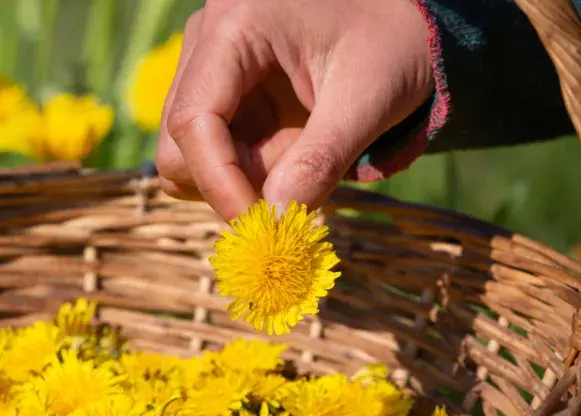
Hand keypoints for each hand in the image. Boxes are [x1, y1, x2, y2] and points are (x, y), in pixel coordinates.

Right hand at [155, 0, 433, 219]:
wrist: (402, 28)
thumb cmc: (393, 48)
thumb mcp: (368, 101)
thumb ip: (319, 161)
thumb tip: (273, 219)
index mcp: (237, 24)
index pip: (194, 118)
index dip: (218, 181)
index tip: (256, 226)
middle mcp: (207, 36)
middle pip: (178, 137)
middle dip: (226, 181)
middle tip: (286, 196)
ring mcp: (205, 61)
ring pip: (186, 150)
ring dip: (238, 176)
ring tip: (300, 154)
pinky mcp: (215, 87)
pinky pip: (207, 148)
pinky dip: (244, 168)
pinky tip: (288, 149)